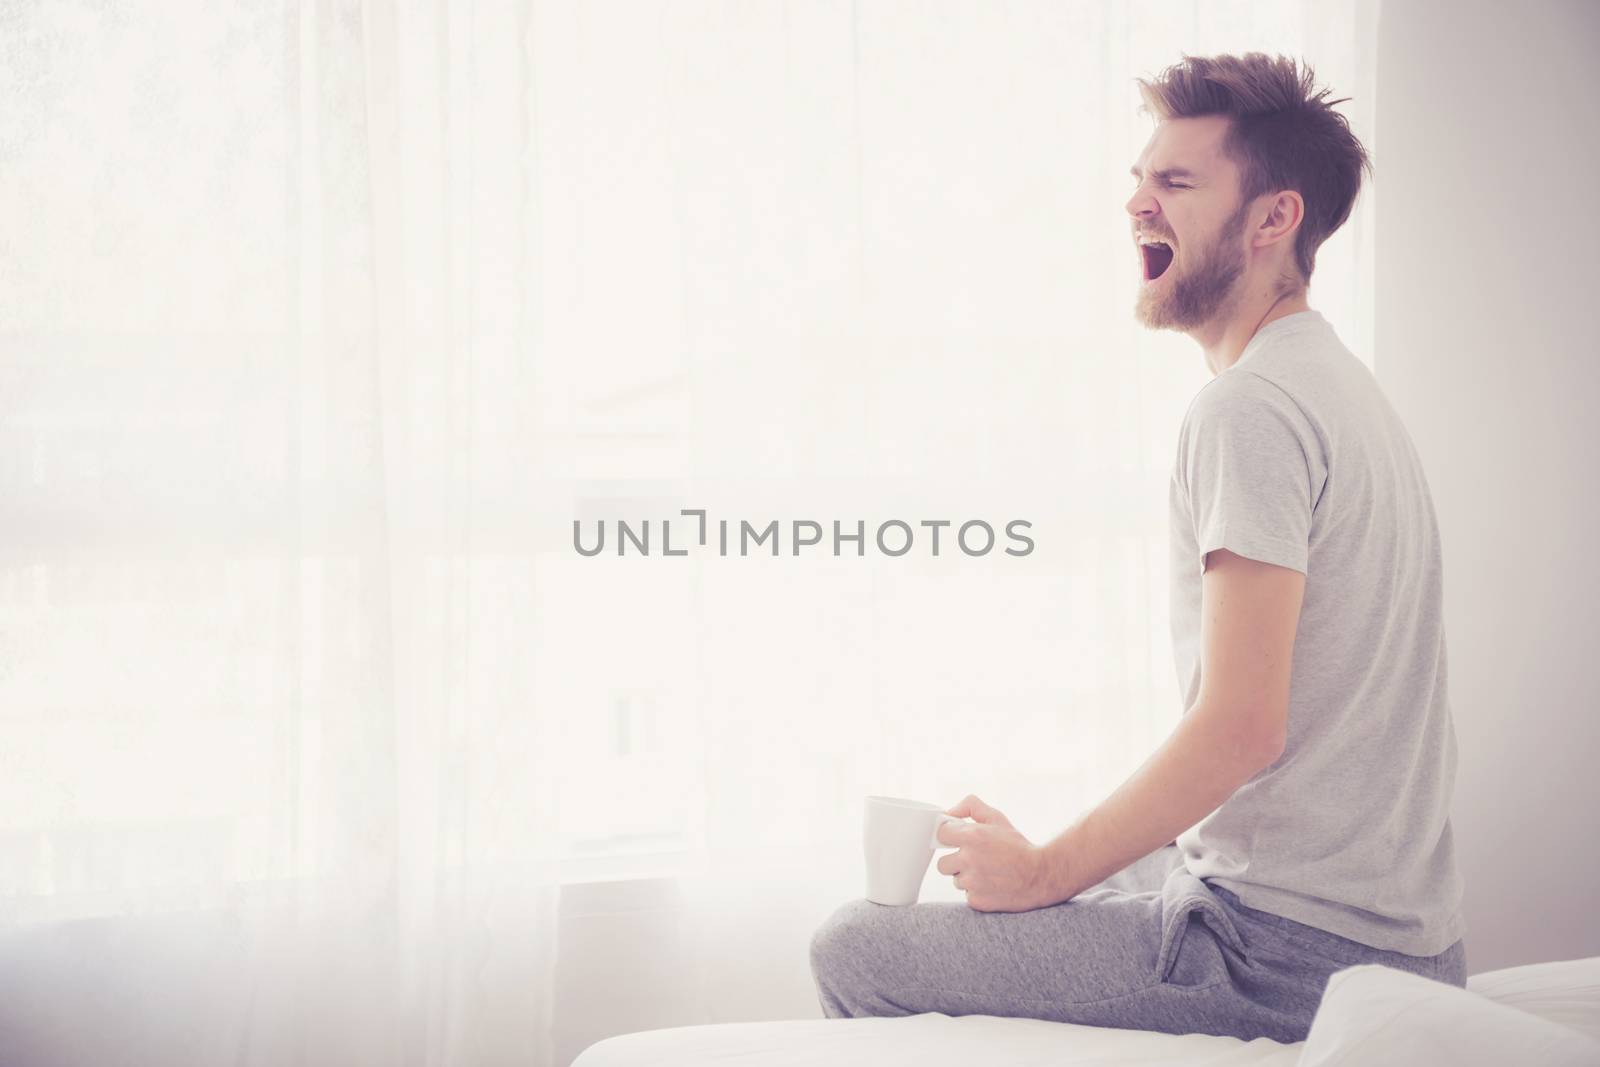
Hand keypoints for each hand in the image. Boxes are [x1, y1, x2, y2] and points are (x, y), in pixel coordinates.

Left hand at [934, 794, 1060, 912]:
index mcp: (972, 836)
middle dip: (956, 861)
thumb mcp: (998, 819)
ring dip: (968, 878)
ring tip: (989, 873)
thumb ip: (972, 807)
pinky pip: (967, 895)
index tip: (957, 841)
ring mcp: (971, 882)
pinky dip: (977, 892)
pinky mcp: (976, 900)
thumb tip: (949, 812)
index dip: (949, 837)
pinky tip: (993, 886)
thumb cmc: (1019, 847)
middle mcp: (968, 859)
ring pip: (956, 880)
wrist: (1041, 876)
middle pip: (942, 863)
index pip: (941, 834)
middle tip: (975, 860)